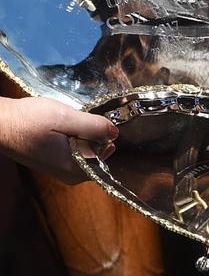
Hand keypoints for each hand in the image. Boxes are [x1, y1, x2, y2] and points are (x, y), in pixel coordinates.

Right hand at [0, 96, 117, 184]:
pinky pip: (77, 149)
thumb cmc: (31, 121)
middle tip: (84, 117)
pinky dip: (77, 136)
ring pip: (88, 149)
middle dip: (97, 134)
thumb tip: (114, 133)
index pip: (107, 154)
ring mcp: (63, 169)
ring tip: (74, 120)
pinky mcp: (56, 161)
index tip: (101, 120)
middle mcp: (71, 174)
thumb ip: (92, 126)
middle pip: (99, 153)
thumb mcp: (66, 118)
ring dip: (87, 133)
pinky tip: (68, 124)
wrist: (3, 124)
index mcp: (76, 168)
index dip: (107, 134)